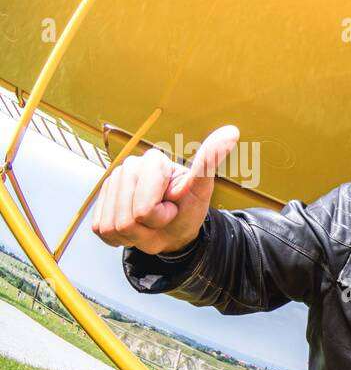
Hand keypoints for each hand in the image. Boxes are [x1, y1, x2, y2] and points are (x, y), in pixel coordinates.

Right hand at [91, 125, 239, 254]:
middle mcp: (126, 168)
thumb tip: (232, 132)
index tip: (173, 206)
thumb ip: (210, 161)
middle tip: (163, 216)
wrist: (173, 230)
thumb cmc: (187, 209)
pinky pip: (103, 230)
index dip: (161, 216)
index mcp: (151, 161)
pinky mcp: (98, 205)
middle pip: (128, 219)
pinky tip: (135, 227)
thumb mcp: (202, 189)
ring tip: (150, 222)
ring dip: (137, 233)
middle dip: (150, 225)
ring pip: (114, 226)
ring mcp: (109, 186)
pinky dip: (123, 238)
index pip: (144, 208)